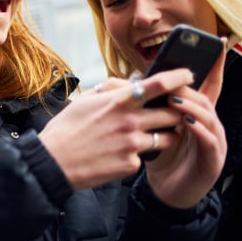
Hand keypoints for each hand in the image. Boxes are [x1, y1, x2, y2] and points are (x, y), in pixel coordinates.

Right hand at [39, 68, 194, 189]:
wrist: (53, 162)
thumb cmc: (65, 129)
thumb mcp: (84, 101)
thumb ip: (109, 91)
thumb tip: (127, 84)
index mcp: (118, 102)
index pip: (158, 84)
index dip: (178, 77)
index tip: (188, 75)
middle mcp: (130, 121)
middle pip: (172, 113)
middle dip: (176, 112)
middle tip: (172, 113)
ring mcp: (132, 144)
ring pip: (168, 138)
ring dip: (165, 135)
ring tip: (151, 136)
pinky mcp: (131, 165)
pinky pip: (145, 157)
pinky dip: (138, 155)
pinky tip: (120, 155)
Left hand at [143, 50, 226, 207]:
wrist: (164, 191)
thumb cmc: (158, 156)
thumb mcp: (151, 126)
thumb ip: (146, 106)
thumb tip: (130, 81)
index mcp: (195, 114)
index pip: (207, 85)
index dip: (214, 65)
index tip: (217, 44)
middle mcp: (208, 125)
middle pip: (206, 98)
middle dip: (192, 87)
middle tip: (176, 78)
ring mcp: (213, 143)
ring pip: (209, 117)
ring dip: (193, 106)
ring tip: (176, 99)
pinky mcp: (212, 162)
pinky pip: (209, 142)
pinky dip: (199, 130)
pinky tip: (186, 123)